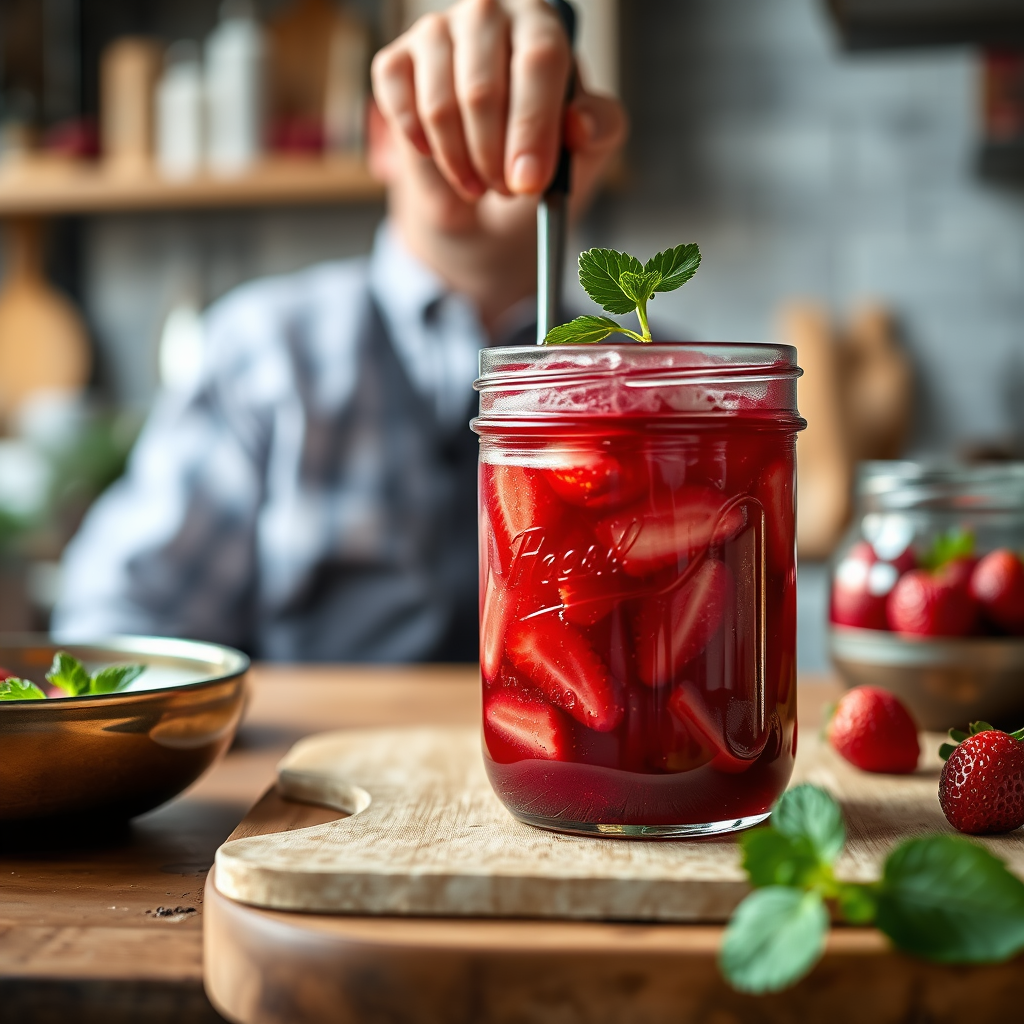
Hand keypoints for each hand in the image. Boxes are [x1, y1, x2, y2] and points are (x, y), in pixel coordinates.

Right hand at [371, 0, 626, 205]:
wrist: (492, 183)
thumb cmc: (543, 152)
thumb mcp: (590, 146)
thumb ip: (600, 129)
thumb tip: (577, 125)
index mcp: (541, 24)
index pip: (538, 59)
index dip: (533, 126)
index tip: (530, 181)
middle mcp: (487, 15)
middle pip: (482, 89)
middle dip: (494, 157)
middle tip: (507, 191)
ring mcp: (436, 33)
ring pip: (440, 108)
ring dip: (460, 163)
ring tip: (481, 183)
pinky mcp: (396, 62)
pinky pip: (401, 110)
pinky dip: (424, 150)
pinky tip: (442, 159)